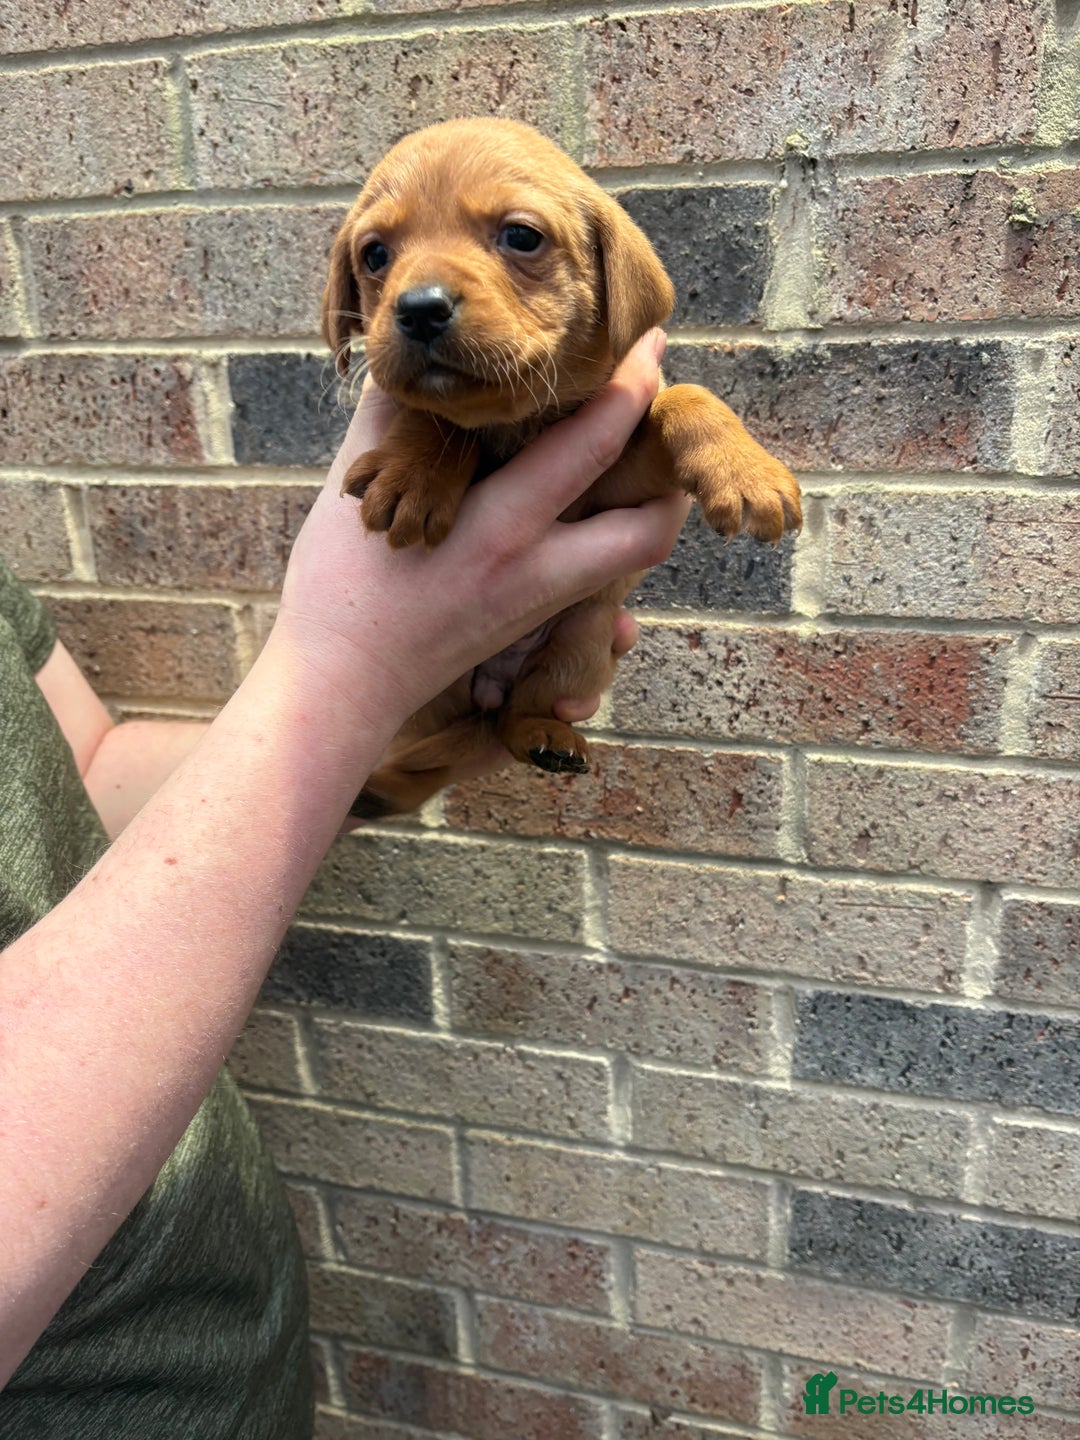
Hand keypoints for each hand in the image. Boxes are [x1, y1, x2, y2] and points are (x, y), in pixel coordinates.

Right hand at [275, 330, 686, 731]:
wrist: (343, 683)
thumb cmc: (341, 589)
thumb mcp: (358, 489)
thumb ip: (389, 420)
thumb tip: (410, 365)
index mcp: (502, 527)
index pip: (593, 443)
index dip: (634, 385)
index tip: (653, 341)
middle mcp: (540, 570)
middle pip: (650, 528)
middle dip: (673, 478)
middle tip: (661, 430)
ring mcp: (542, 604)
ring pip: (632, 560)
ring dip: (646, 511)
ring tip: (633, 462)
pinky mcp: (531, 626)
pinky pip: (597, 581)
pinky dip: (606, 538)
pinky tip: (585, 508)